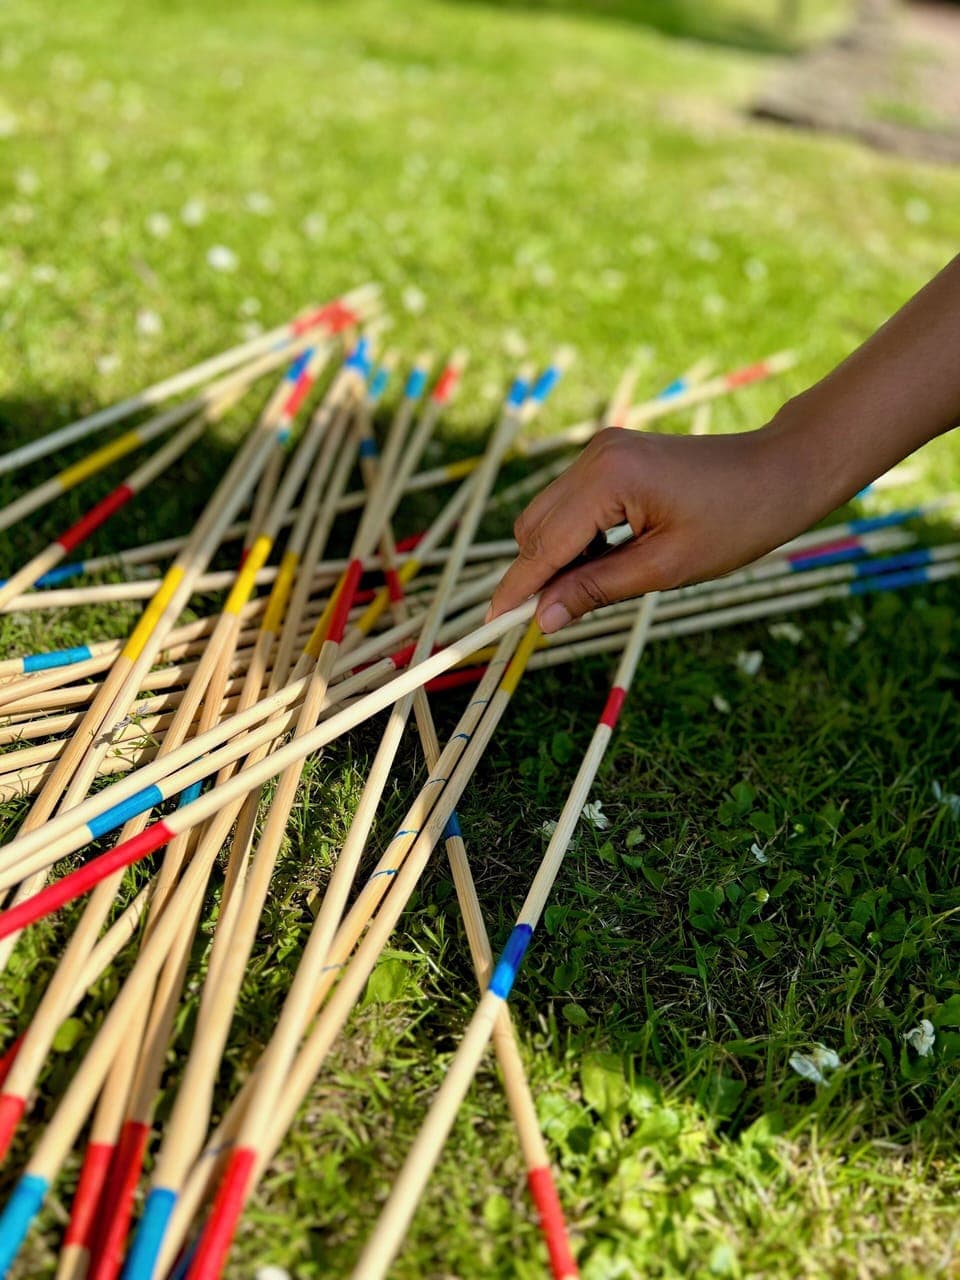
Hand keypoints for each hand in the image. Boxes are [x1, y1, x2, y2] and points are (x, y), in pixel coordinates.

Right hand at [486, 423, 825, 633]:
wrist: (780, 470)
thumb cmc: (737, 520)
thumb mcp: (666, 568)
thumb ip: (597, 589)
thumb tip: (543, 618)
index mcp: (609, 478)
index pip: (544, 545)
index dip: (517, 589)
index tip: (491, 626)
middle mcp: (595, 455)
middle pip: (534, 528)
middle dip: (537, 574)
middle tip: (555, 620)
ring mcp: (601, 451)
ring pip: (548, 516)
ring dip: (558, 557)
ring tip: (599, 586)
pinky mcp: (611, 455)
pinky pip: (571, 503)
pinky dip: (577, 538)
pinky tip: (609, 558)